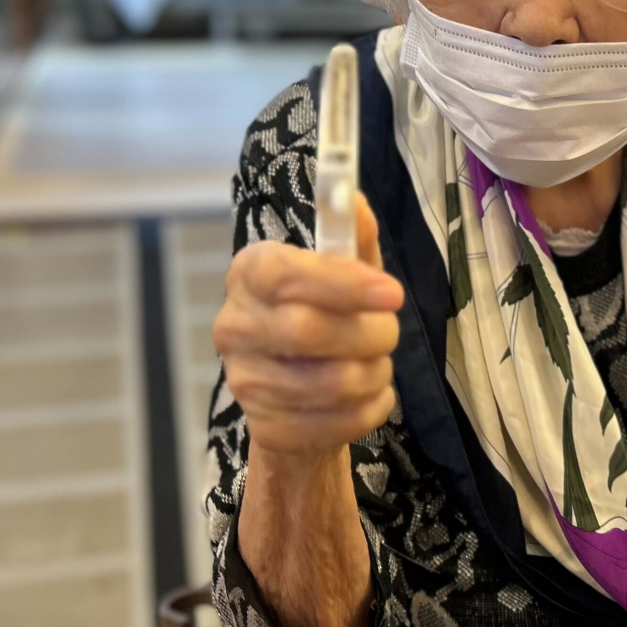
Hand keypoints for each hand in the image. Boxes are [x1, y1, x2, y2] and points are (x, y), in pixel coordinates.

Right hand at [212, 196, 404, 462]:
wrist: (302, 394)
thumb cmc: (326, 315)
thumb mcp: (343, 269)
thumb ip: (350, 235)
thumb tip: (354, 198)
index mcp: (250, 273)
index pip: (284, 273)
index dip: (341, 283)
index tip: (391, 292)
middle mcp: (235, 325)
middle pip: (307, 331)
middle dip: (369, 332)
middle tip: (390, 331)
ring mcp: (245, 381)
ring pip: (330, 382)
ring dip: (375, 372)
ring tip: (379, 362)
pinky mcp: (267, 427)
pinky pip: (338, 422)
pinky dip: (371, 408)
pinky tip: (369, 394)